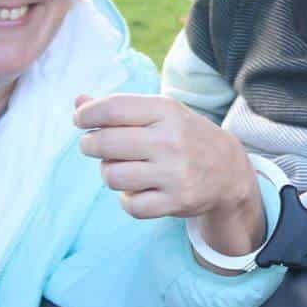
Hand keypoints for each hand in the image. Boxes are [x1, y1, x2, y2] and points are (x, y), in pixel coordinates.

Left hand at [74, 93, 263, 253]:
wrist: (228, 170)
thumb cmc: (183, 136)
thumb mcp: (159, 113)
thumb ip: (119, 108)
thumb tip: (78, 102)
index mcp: (167, 111)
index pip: (112, 109)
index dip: (86, 114)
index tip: (80, 120)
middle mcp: (171, 140)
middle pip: (105, 143)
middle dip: (89, 144)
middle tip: (92, 145)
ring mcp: (175, 173)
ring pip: (112, 176)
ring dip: (109, 173)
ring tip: (121, 168)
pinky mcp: (176, 202)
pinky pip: (130, 205)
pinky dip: (128, 199)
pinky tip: (138, 190)